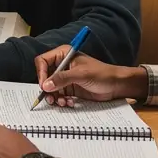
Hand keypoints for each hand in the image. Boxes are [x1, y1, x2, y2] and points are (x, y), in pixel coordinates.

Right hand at [33, 46, 147, 106]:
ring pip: (51, 88)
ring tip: (62, 102)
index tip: (44, 85)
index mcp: (63, 55)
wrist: (117, 85)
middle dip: (47, 88)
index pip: (43, 61)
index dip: (41, 73)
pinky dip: (61, 100)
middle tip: (51, 98)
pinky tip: (69, 103)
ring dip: (54, 96)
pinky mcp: (70, 88)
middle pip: (45, 76)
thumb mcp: (81, 75)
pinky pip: (59, 95)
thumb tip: (45, 85)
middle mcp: (62, 65)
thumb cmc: (102, 74)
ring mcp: (65, 78)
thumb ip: (62, 79)